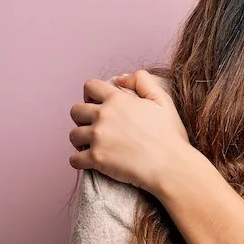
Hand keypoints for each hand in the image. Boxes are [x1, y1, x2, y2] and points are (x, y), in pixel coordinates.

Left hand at [67, 70, 189, 189]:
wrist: (170, 165)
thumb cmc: (169, 135)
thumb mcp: (162, 100)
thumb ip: (142, 81)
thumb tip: (121, 78)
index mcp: (118, 100)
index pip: (90, 86)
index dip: (91, 94)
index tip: (96, 104)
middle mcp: (103, 116)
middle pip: (75, 111)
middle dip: (82, 118)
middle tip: (94, 127)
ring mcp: (98, 138)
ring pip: (73, 135)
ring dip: (80, 140)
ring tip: (91, 145)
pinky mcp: (96, 159)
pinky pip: (74, 159)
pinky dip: (79, 161)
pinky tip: (89, 162)